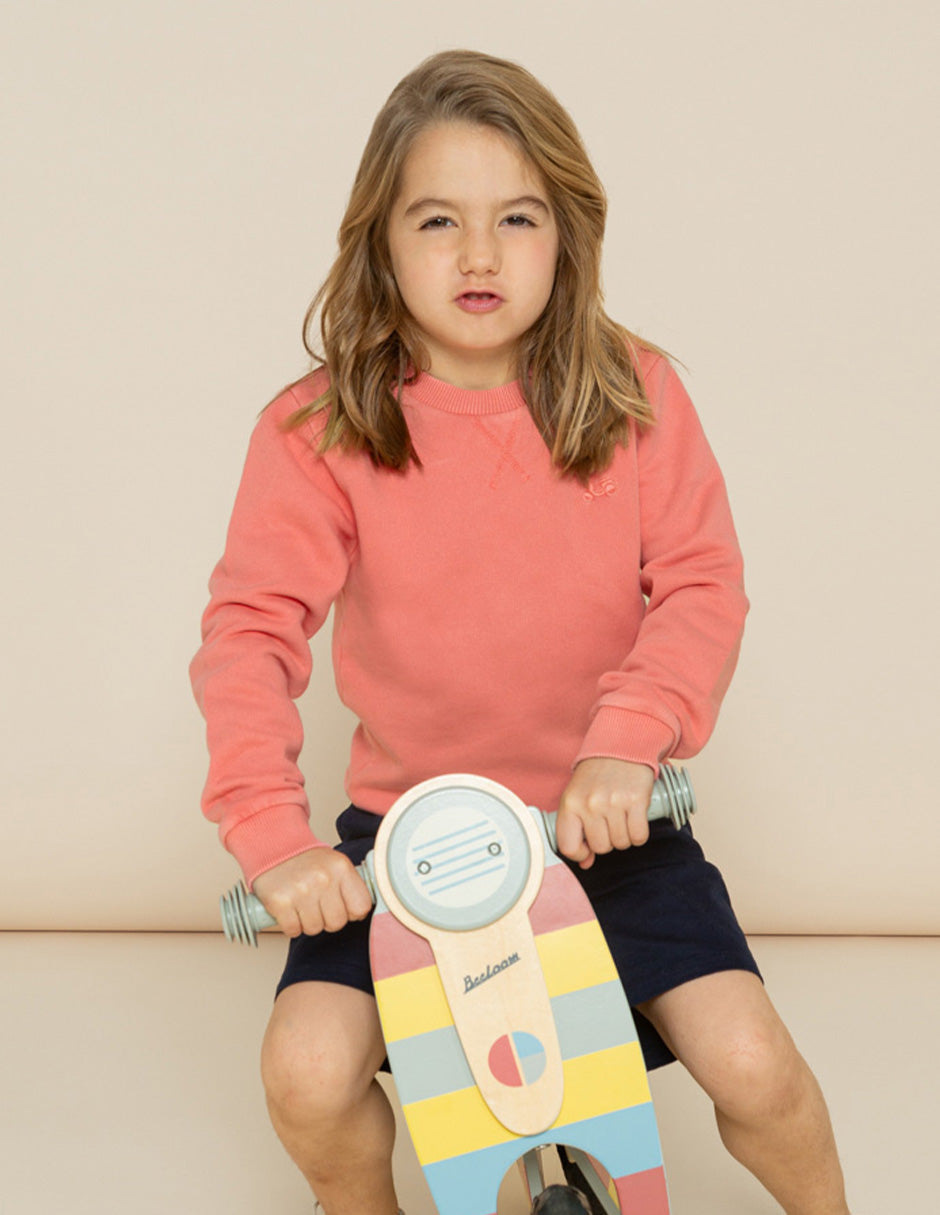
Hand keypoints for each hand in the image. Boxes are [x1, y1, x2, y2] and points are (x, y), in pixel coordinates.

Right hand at [252, 848, 372, 937]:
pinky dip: (291, 925)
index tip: (344, 907)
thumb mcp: (335, 863)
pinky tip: (290, 910)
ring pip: (314, 929)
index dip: (352, 912)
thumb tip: (361, 912)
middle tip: (318, 905)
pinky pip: (293, 930)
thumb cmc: (306, 860)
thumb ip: (350, 885)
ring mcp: (301, 891)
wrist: (274, 846)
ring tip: (302, 905)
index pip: (362, 906)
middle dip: (327, 919)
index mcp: (341, 868)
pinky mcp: (280, 902)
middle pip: (337, 923)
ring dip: (308, 922)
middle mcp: (323, 879)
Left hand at [555, 758, 655, 868]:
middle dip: (608, 840)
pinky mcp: (636, 800)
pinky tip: (635, 818)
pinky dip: (640, 832)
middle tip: (610, 822)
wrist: (621, 746)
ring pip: (622, 843)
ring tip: (623, 816)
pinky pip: (639, 836)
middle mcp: (590, 804)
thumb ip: (577, 829)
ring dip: (625, 835)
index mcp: (571, 803)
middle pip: (601, 847)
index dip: (580, 853)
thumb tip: (586, 863)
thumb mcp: (577, 797)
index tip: (588, 847)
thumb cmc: (596, 775)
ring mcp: (614, 802)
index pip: (568, 846)